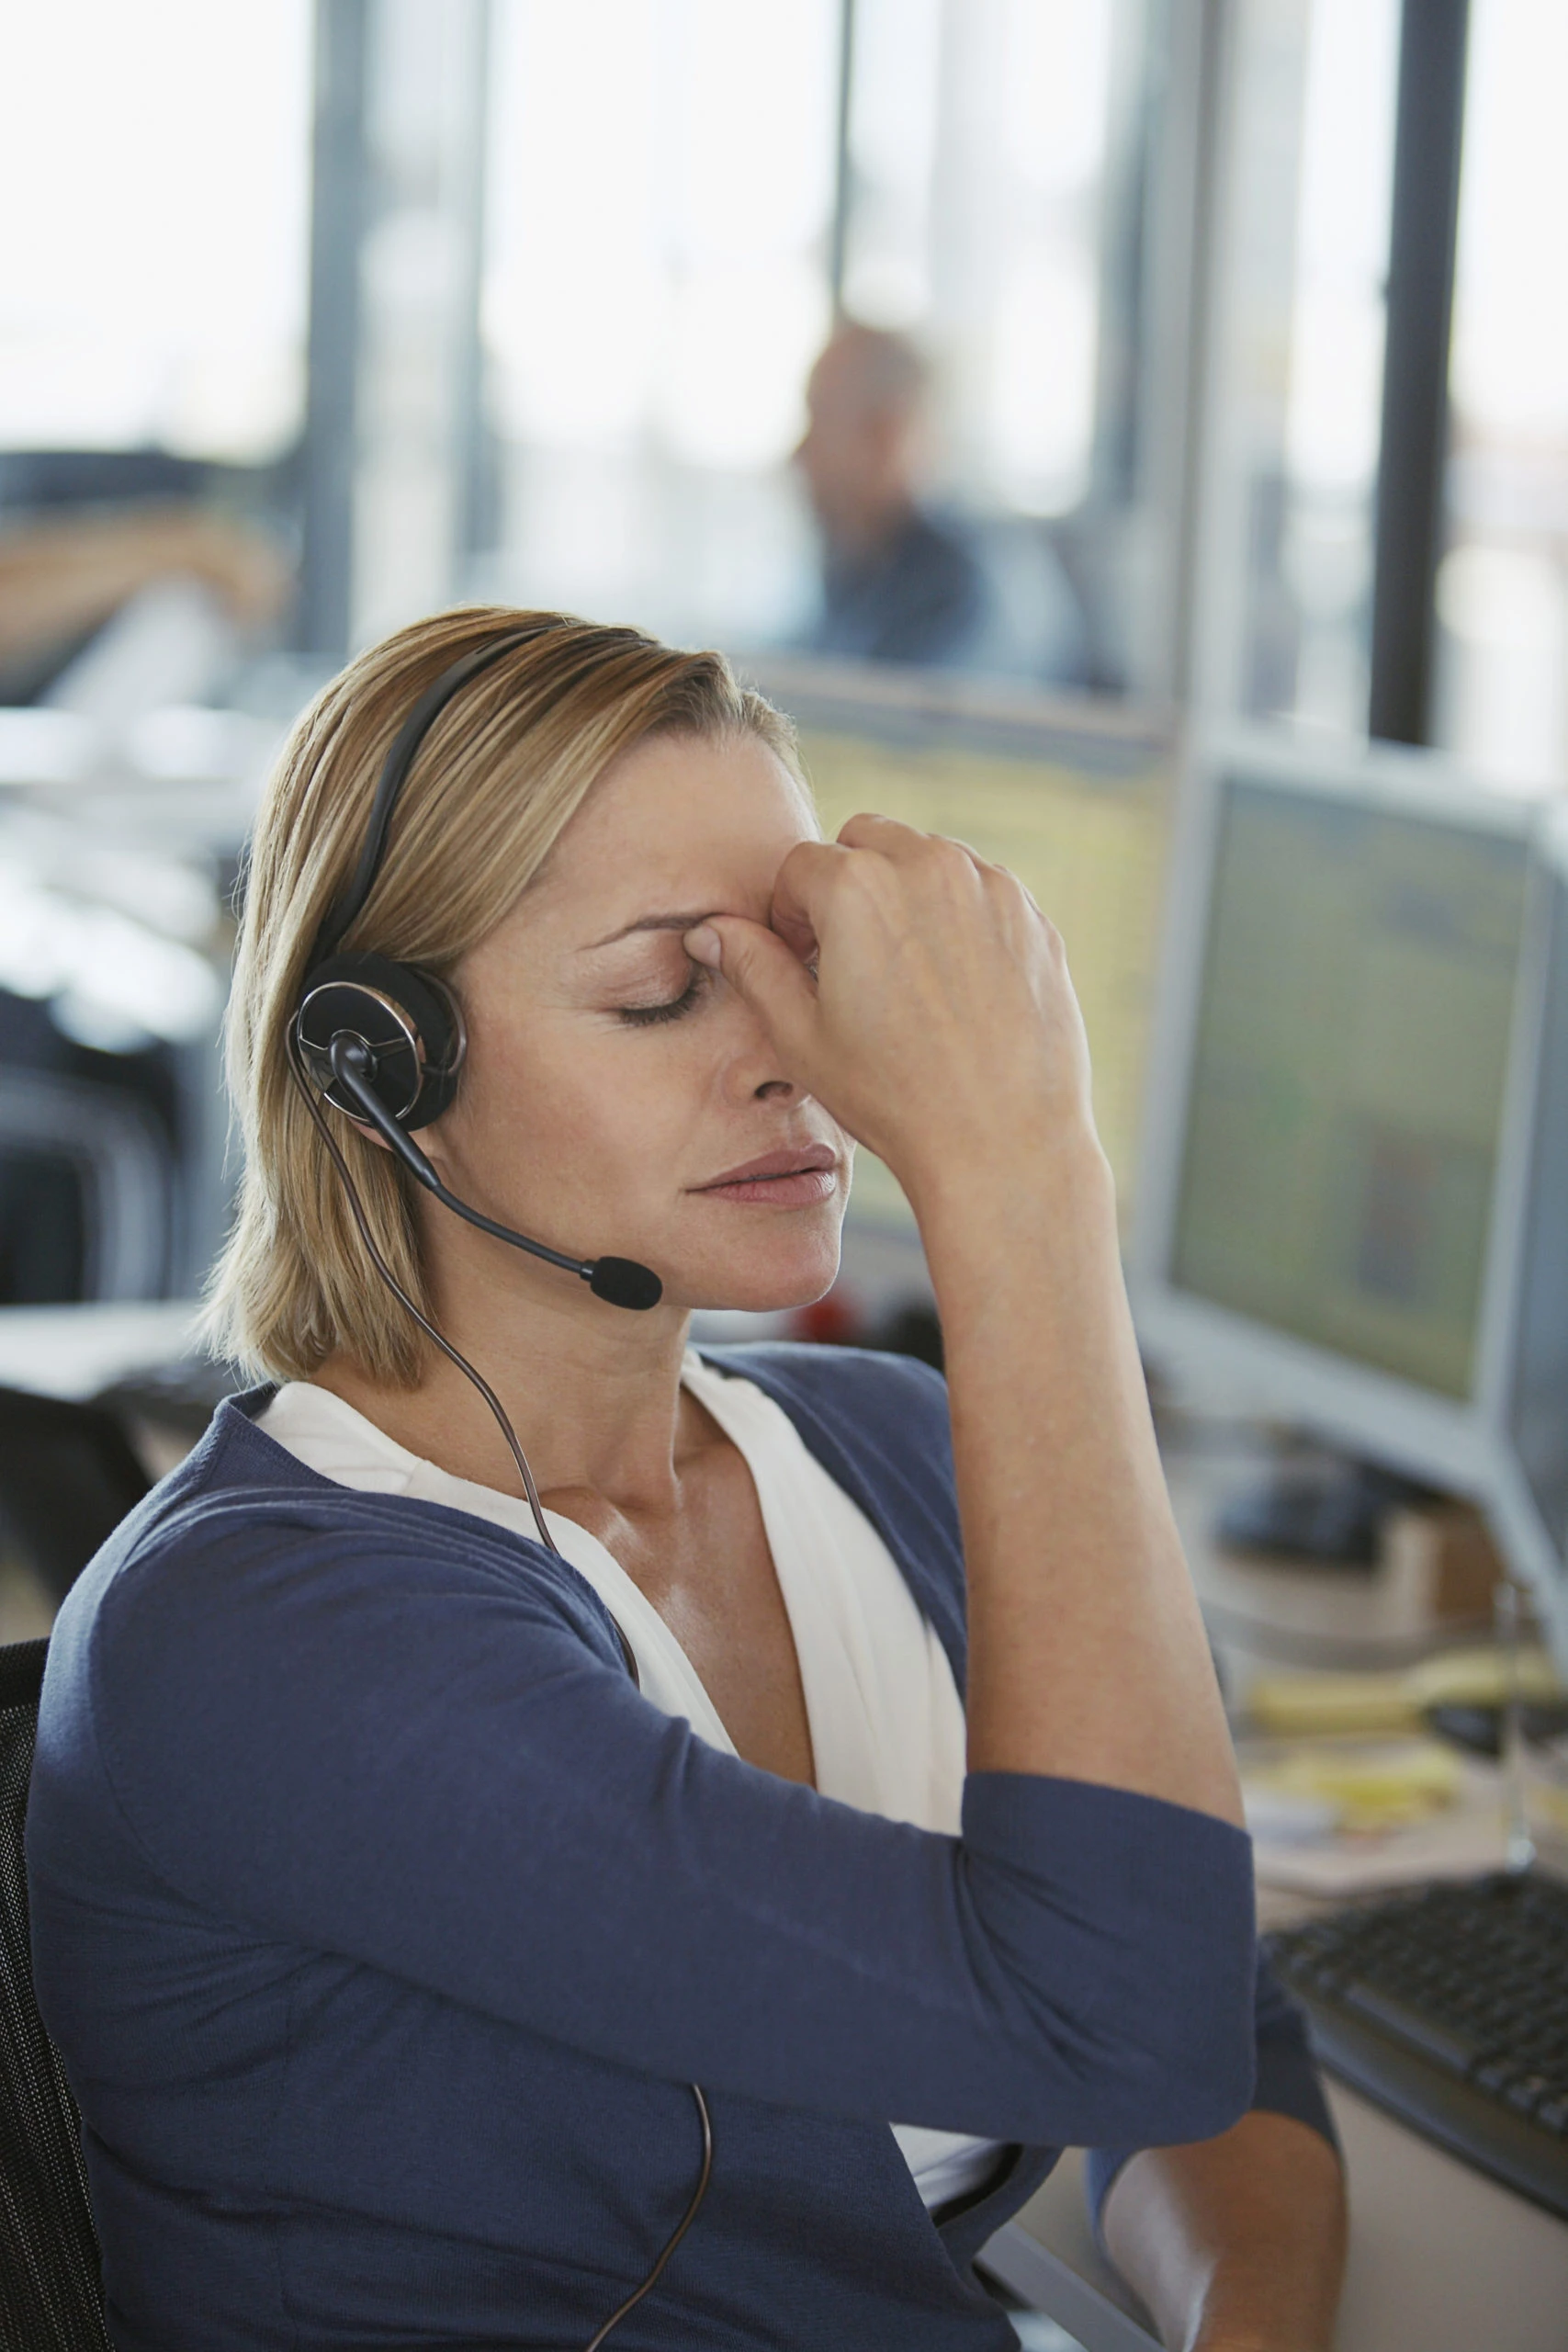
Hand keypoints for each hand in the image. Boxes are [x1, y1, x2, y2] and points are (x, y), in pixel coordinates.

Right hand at [684, 812, 1100, 1210]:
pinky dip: (959, 915)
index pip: (800, 866)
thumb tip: (711, 932)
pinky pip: (980, 890)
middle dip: (846, 884)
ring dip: (905, 893)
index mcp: (857, 886)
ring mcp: (989, 886)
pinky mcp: (1032, 915)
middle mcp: (928, 865)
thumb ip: (753, 968)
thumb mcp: (802, 1036)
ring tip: (903, 973)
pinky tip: (955, 985)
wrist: (1002, 1140)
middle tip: (848, 957)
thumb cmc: (893, 1096)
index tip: (801, 959)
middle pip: (865, 840)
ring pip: (927, 857)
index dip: (789, 914)